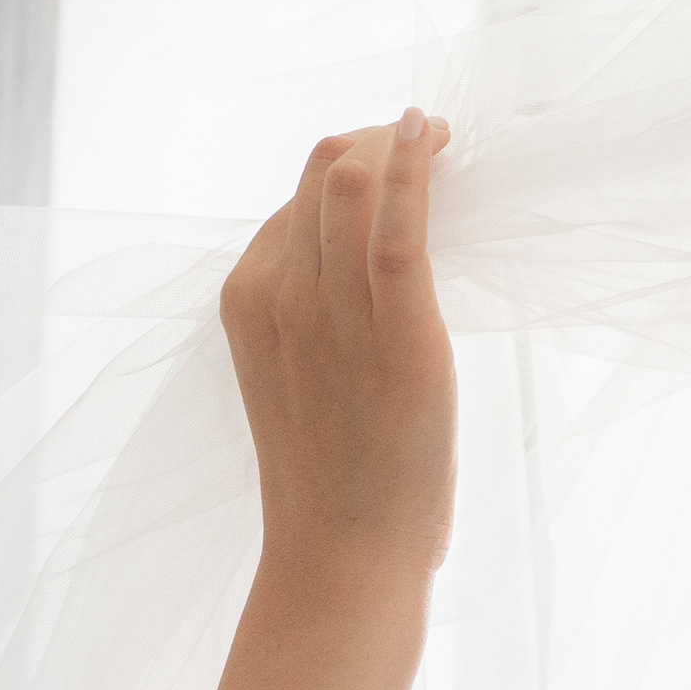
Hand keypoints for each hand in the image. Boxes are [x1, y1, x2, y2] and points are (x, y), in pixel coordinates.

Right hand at [220, 113, 455, 589]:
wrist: (339, 553)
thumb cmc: (330, 479)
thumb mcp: (299, 380)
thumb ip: (314, 320)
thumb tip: (361, 275)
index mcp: (247, 301)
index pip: (295, 201)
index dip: (348, 165)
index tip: (396, 158)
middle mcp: (281, 293)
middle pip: (323, 173)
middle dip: (376, 140)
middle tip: (429, 141)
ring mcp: (334, 311)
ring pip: (354, 184)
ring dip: (402, 144)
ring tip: (443, 137)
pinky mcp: (397, 332)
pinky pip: (397, 228)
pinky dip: (413, 169)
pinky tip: (434, 136)